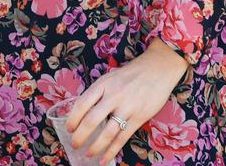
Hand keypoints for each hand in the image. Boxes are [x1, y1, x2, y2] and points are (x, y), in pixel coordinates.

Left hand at [66, 40, 188, 164]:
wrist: (156, 69)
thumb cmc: (129, 75)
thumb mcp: (109, 78)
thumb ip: (97, 93)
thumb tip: (81, 111)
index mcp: (102, 85)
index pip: (82, 104)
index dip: (73, 118)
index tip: (68, 128)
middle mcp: (113, 96)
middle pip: (92, 120)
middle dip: (80, 136)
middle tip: (74, 144)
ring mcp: (127, 107)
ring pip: (107, 132)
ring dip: (95, 146)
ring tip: (87, 154)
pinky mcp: (139, 117)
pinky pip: (123, 137)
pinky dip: (112, 151)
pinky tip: (105, 159)